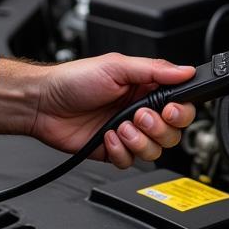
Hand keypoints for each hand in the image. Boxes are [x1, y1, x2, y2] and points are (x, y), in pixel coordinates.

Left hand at [0, 54, 196, 167]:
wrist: (42, 103)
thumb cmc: (73, 80)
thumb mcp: (117, 66)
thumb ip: (155, 70)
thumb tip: (185, 70)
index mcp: (146, 89)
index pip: (181, 106)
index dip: (181, 112)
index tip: (170, 110)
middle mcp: (140, 112)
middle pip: (172, 133)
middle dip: (157, 128)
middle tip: (137, 116)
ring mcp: (128, 133)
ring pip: (155, 151)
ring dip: (138, 141)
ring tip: (118, 127)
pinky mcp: (114, 150)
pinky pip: (130, 162)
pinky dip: (120, 151)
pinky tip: (106, 137)